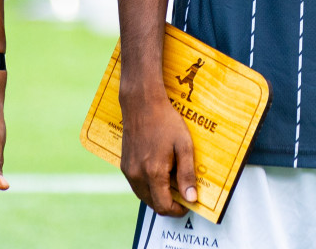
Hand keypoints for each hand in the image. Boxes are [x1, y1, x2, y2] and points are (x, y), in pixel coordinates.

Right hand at [119, 86, 196, 216]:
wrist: (142, 104)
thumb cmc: (165, 121)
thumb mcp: (183, 146)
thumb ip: (187, 174)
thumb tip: (191, 198)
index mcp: (153, 172)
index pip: (164, 206)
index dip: (177, 210)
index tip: (187, 203)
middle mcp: (138, 175)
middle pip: (153, 204)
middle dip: (169, 204)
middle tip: (182, 192)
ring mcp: (129, 171)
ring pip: (144, 196)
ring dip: (158, 196)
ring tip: (172, 180)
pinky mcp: (124, 166)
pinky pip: (137, 185)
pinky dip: (148, 186)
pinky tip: (158, 172)